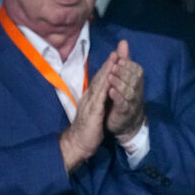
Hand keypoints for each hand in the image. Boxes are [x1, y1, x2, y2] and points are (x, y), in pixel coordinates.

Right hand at [58, 51, 114, 172]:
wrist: (78, 143)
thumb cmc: (88, 130)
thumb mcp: (95, 113)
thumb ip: (99, 103)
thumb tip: (105, 94)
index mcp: (91, 98)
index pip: (100, 81)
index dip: (107, 69)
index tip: (115, 57)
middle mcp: (90, 98)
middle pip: (100, 78)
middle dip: (108, 65)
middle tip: (116, 52)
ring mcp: (90, 103)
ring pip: (99, 84)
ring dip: (107, 71)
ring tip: (114, 59)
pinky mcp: (93, 111)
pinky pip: (100, 97)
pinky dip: (105, 86)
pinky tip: (110, 78)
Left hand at [105, 41, 145, 143]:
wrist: (124, 122)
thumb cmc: (122, 96)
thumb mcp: (122, 76)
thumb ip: (123, 60)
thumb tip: (123, 42)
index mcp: (136, 82)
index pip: (137, 70)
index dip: (129, 65)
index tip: (119, 59)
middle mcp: (136, 91)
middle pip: (134, 79)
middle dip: (124, 72)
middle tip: (114, 65)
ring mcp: (132, 102)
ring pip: (129, 91)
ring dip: (120, 83)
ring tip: (110, 77)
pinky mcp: (124, 113)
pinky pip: (123, 104)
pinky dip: (117, 97)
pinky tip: (110, 92)